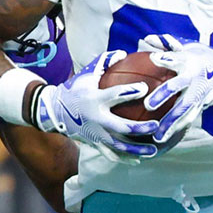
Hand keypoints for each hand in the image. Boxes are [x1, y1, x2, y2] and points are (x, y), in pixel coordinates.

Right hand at [35, 50, 158, 158]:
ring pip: (119, 146)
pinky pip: (111, 155)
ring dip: (138, 149)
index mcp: (95, 99)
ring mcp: (96, 134)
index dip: (130, 91)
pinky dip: (125, 158)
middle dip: (141, 128)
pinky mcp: (94, 144)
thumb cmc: (76, 89)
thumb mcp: (87, 72)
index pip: (115, 95)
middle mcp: (96, 118)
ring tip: (154, 150)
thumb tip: (124, 53)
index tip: (145, 89)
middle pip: (122, 127)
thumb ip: (105, 61)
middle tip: (156, 126)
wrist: (55, 111)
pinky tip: (139, 159)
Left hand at [142, 35, 212, 143]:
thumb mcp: (187, 47)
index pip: (177, 58)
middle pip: (178, 86)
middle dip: (163, 96)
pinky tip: (165, 141)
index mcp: (190, 62)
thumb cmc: (200, 57)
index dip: (167, 58)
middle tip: (148, 105)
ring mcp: (200, 94)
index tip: (154, 58)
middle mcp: (195, 79)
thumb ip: (166, 44)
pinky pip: (189, 119)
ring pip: (185, 110)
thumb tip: (146, 39)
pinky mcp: (202, 106)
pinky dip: (178, 130)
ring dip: (171, 124)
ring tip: (157, 136)